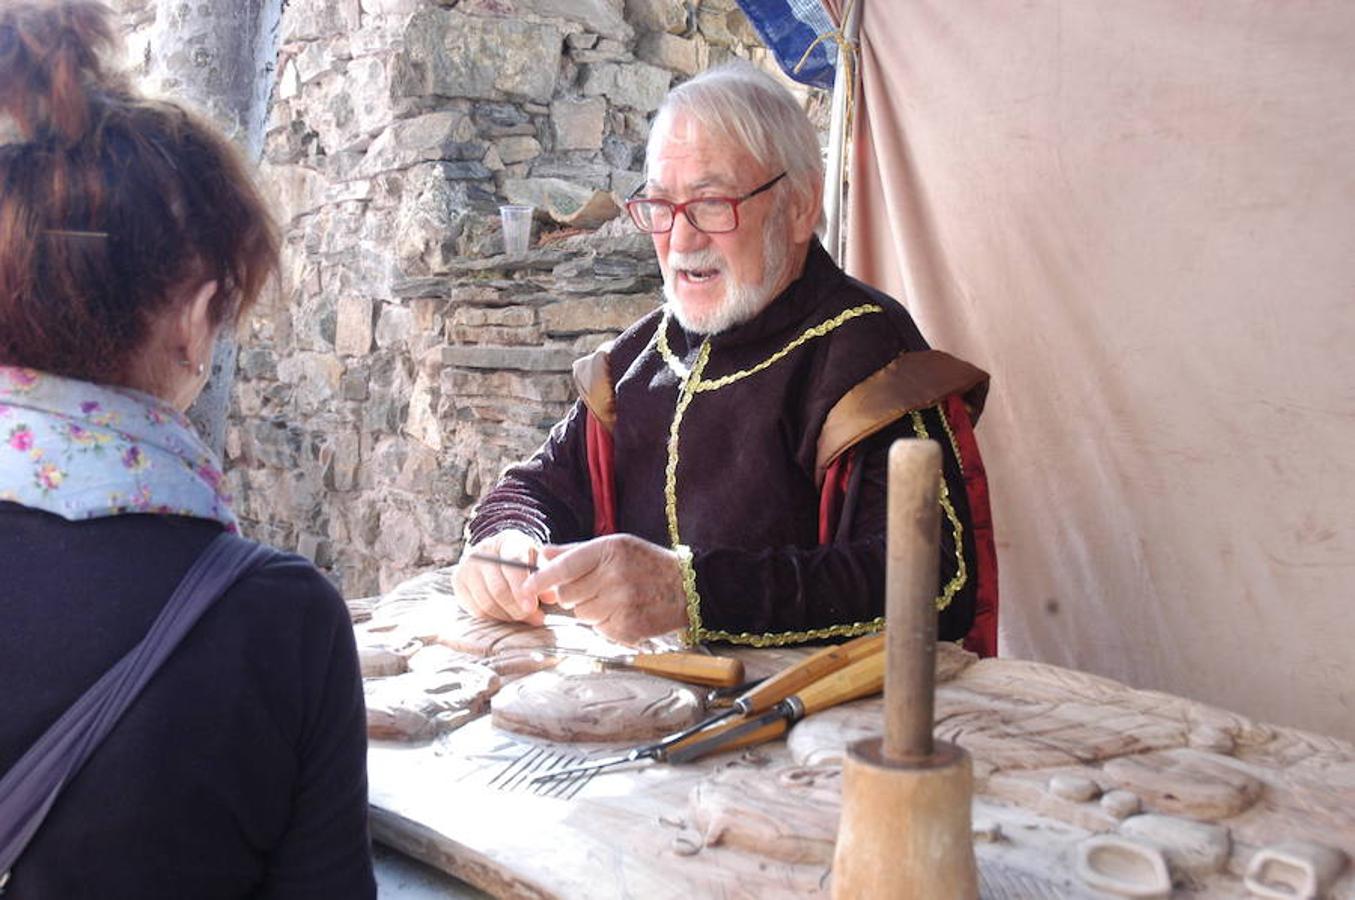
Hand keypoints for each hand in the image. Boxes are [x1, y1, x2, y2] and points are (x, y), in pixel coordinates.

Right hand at [450, 530, 544, 625]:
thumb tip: (552, 598)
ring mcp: (467, 566)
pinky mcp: (458, 582)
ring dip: (508, 616)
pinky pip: (477, 610)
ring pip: (487, 603)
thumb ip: (545, 577)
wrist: (497, 554)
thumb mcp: (538, 561)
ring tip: (525, 617)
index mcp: (507, 541)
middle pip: (498, 588)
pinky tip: (508, 615)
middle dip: (518, 608)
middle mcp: (483, 551)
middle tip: (536, 617)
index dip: (521, 588)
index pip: (512, 564)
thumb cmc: (525, 560)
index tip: (532, 607)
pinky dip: (495, 618)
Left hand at [520, 534, 688, 644]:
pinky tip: (625, 612)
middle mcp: (614, 576)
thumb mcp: (616, 546)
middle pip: (567, 595)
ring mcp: (622, 604)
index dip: (539, 580)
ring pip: (581, 614)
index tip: (523, 588)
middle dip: (575, 594)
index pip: (562, 568)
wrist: (689, 589)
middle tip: (598, 587)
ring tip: (616, 599)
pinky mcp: (627, 628)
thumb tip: (543, 553)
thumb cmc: (648, 564)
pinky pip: (598, 629)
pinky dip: (606, 623)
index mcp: (609, 550)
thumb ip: (576, 551)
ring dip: (591, 610)